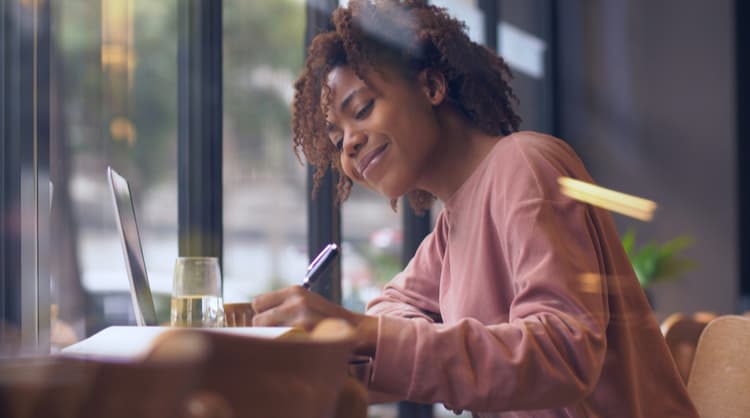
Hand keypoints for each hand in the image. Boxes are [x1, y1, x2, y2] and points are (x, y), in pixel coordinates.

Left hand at [252, 285, 377, 355]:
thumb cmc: (324, 317)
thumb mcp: (306, 301)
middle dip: (264, 328)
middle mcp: (296, 302)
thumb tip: (255, 314)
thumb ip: (283, 304)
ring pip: (266, 334)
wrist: (353, 329)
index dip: (262, 313)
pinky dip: (282, 348)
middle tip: (278, 333)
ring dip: (272, 339)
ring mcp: (300, 320)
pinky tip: (293, 346)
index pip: (258, 303)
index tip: (269, 320)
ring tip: (286, 340)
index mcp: (295, 291)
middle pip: (258, 320)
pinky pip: (279, 345)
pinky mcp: (304, 337)